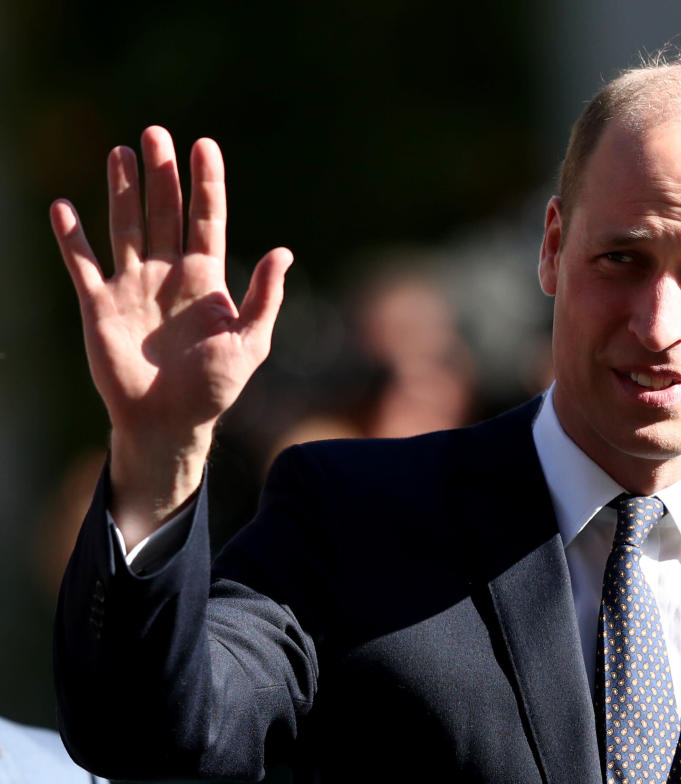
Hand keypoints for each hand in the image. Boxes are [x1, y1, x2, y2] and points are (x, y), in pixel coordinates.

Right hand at [50, 126, 290, 541]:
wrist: (169, 422)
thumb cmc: (215, 388)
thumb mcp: (251, 342)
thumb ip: (264, 297)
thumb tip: (284, 251)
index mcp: (206, 279)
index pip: (206, 219)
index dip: (206, 183)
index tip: (205, 144)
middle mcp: (169, 274)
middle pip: (164, 213)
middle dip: (162, 174)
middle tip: (156, 132)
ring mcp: (133, 286)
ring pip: (126, 226)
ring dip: (122, 190)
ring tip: (120, 152)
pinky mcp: (100, 305)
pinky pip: (83, 264)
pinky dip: (71, 238)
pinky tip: (63, 207)